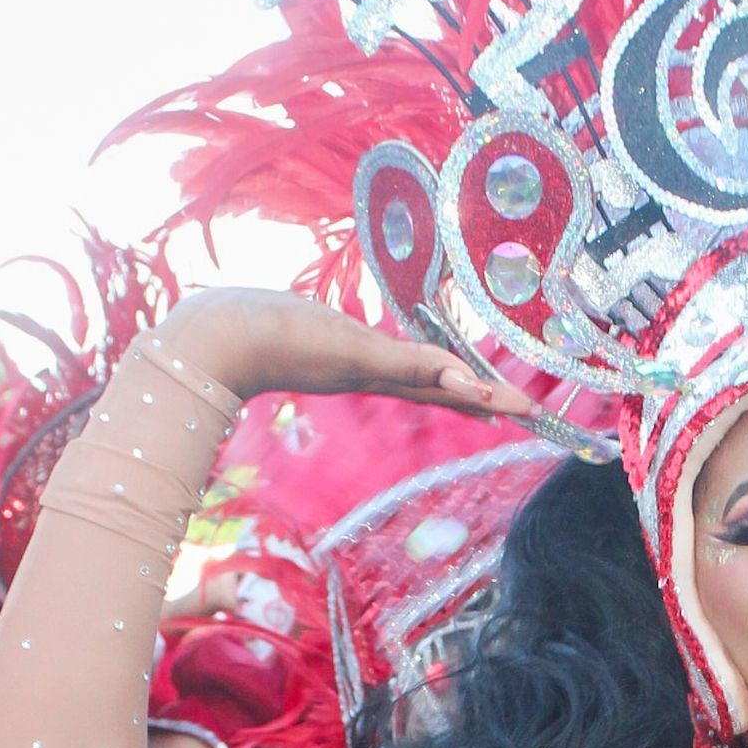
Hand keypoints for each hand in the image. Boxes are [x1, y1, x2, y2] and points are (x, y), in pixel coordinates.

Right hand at [160, 286, 538, 417]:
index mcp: (387, 373)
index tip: (532, 412)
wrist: (216, 336)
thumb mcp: (356, 350)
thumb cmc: (285, 339)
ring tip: (466, 386)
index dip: (495, 399)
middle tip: (513, 405)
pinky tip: (395, 353)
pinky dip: (396, 355)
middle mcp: (373, 370)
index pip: (455, 389)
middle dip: (479, 395)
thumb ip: (411, 365)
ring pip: (410, 372)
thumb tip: (471, 383)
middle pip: (440, 385)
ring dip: (443, 378)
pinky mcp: (325, 342)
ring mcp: (349, 359)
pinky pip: (376, 352)